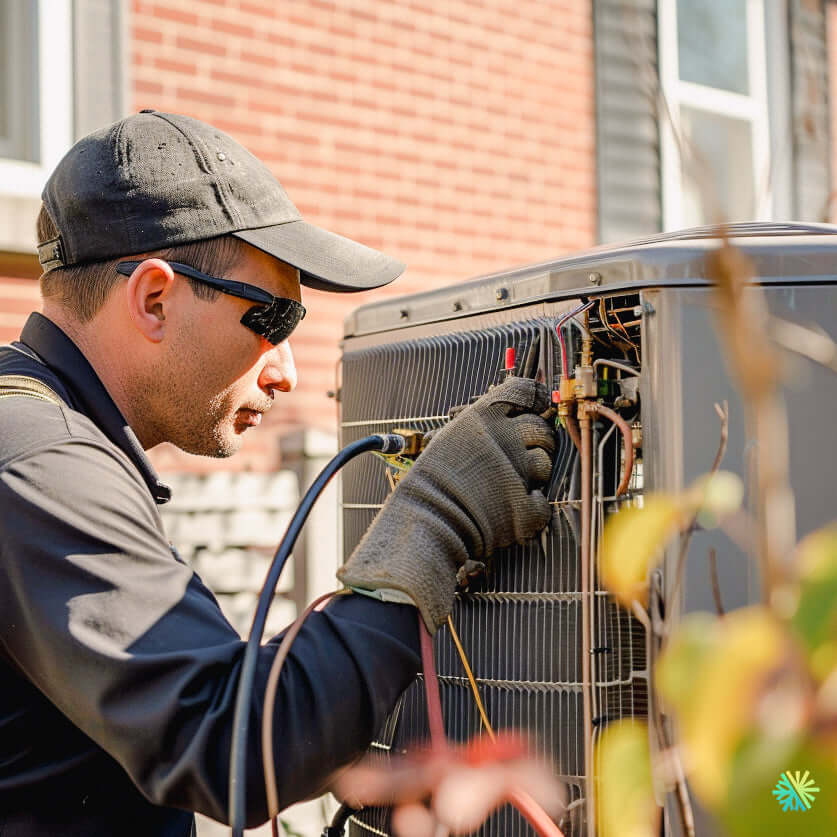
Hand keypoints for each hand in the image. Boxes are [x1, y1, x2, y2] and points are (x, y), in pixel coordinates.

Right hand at [338, 377, 554, 630]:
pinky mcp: (525, 507)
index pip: (526, 391)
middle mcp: (506, 438)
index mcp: (485, 417)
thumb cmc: (432, 480)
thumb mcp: (452, 436)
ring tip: (508, 483)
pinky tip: (513, 507)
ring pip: (545, 465)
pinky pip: (543, 502)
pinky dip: (532, 507)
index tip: (539, 405)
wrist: (426, 521)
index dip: (536, 397)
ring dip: (533, 473)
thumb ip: (482, 424)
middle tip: (523, 453)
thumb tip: (508, 415)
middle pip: (542, 429)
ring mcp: (519, 472)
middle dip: (538, 440)